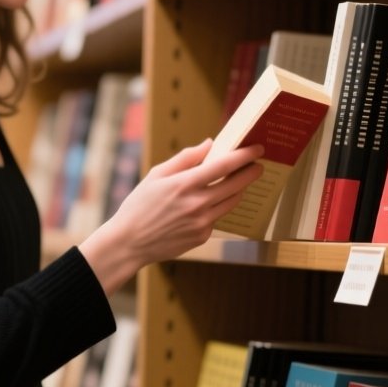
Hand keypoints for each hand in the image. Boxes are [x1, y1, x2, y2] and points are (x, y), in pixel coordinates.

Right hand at [77, 139, 266, 292]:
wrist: (130, 242)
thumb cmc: (139, 205)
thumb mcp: (156, 175)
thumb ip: (185, 158)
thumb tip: (209, 144)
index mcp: (185, 184)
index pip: (225, 165)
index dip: (245, 155)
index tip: (257, 149)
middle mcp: (197, 203)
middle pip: (237, 184)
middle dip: (251, 172)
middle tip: (258, 166)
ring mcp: (202, 222)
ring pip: (231, 202)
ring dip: (237, 191)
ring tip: (235, 183)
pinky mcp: (202, 237)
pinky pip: (217, 218)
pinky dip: (215, 209)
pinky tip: (204, 208)